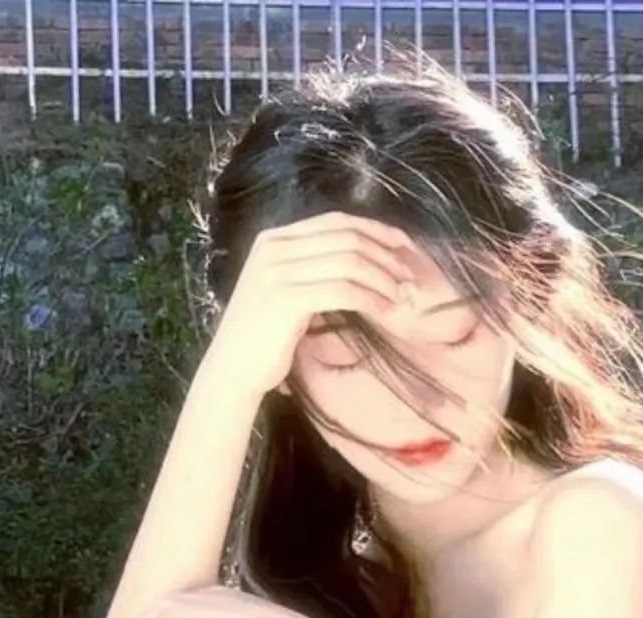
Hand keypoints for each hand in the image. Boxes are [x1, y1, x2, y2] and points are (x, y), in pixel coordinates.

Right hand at [203, 210, 419, 401]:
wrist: (231, 370)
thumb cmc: (263, 338)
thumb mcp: (285, 290)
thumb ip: (311, 267)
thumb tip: (365, 260)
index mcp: (274, 239)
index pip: (337, 221)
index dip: (377, 231)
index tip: (405, 248)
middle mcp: (274, 247)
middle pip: (348, 237)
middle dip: (387, 256)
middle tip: (411, 279)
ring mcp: (278, 271)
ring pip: (350, 261)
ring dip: (384, 278)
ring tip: (403, 297)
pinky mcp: (287, 298)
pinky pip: (343, 290)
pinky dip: (371, 298)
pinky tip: (386, 310)